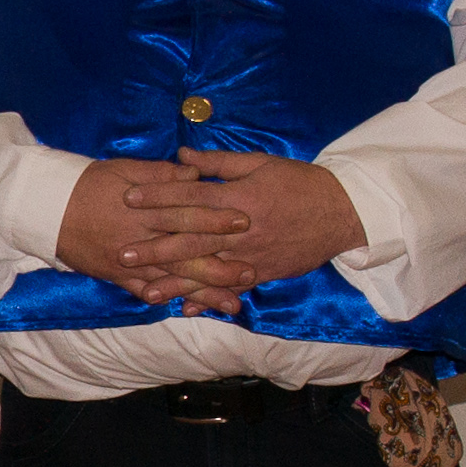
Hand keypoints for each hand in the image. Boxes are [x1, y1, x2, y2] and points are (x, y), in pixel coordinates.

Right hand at [58, 156, 256, 317]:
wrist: (45, 208)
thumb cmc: (88, 183)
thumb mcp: (124, 169)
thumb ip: (161, 174)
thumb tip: (194, 173)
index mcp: (145, 209)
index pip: (188, 214)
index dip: (217, 218)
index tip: (245, 221)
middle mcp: (140, 239)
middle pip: (186, 253)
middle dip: (221, 265)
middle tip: (252, 271)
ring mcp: (128, 262)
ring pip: (172, 280)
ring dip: (203, 292)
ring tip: (232, 303)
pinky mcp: (116, 276)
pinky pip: (144, 291)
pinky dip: (166, 299)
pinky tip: (189, 308)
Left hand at [119, 149, 363, 300]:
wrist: (342, 212)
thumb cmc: (299, 182)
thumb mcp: (260, 163)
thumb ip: (219, 163)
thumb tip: (182, 156)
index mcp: (238, 198)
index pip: (189, 198)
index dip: (158, 197)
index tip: (128, 198)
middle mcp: (241, 230)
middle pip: (191, 239)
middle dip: (155, 247)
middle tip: (123, 253)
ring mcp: (251, 255)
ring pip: (207, 271)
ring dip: (175, 283)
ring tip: (145, 292)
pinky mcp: (263, 273)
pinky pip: (231, 289)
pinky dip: (209, 300)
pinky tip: (186, 310)